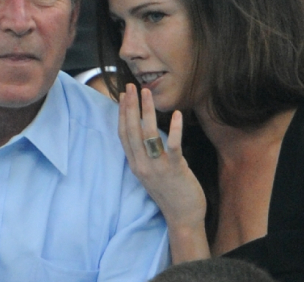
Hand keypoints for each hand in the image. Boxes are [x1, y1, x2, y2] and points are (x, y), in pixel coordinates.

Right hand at [118, 84, 209, 261]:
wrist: (182, 216)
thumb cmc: (169, 193)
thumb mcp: (151, 172)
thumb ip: (146, 154)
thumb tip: (148, 134)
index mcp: (135, 164)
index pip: (123, 134)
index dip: (122, 114)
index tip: (122, 96)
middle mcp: (142, 164)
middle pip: (132, 130)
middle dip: (130, 107)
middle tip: (130, 87)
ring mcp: (157, 167)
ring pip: (148, 134)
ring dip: (147, 111)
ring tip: (146, 93)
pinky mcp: (175, 169)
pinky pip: (172, 145)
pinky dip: (174, 129)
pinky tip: (176, 114)